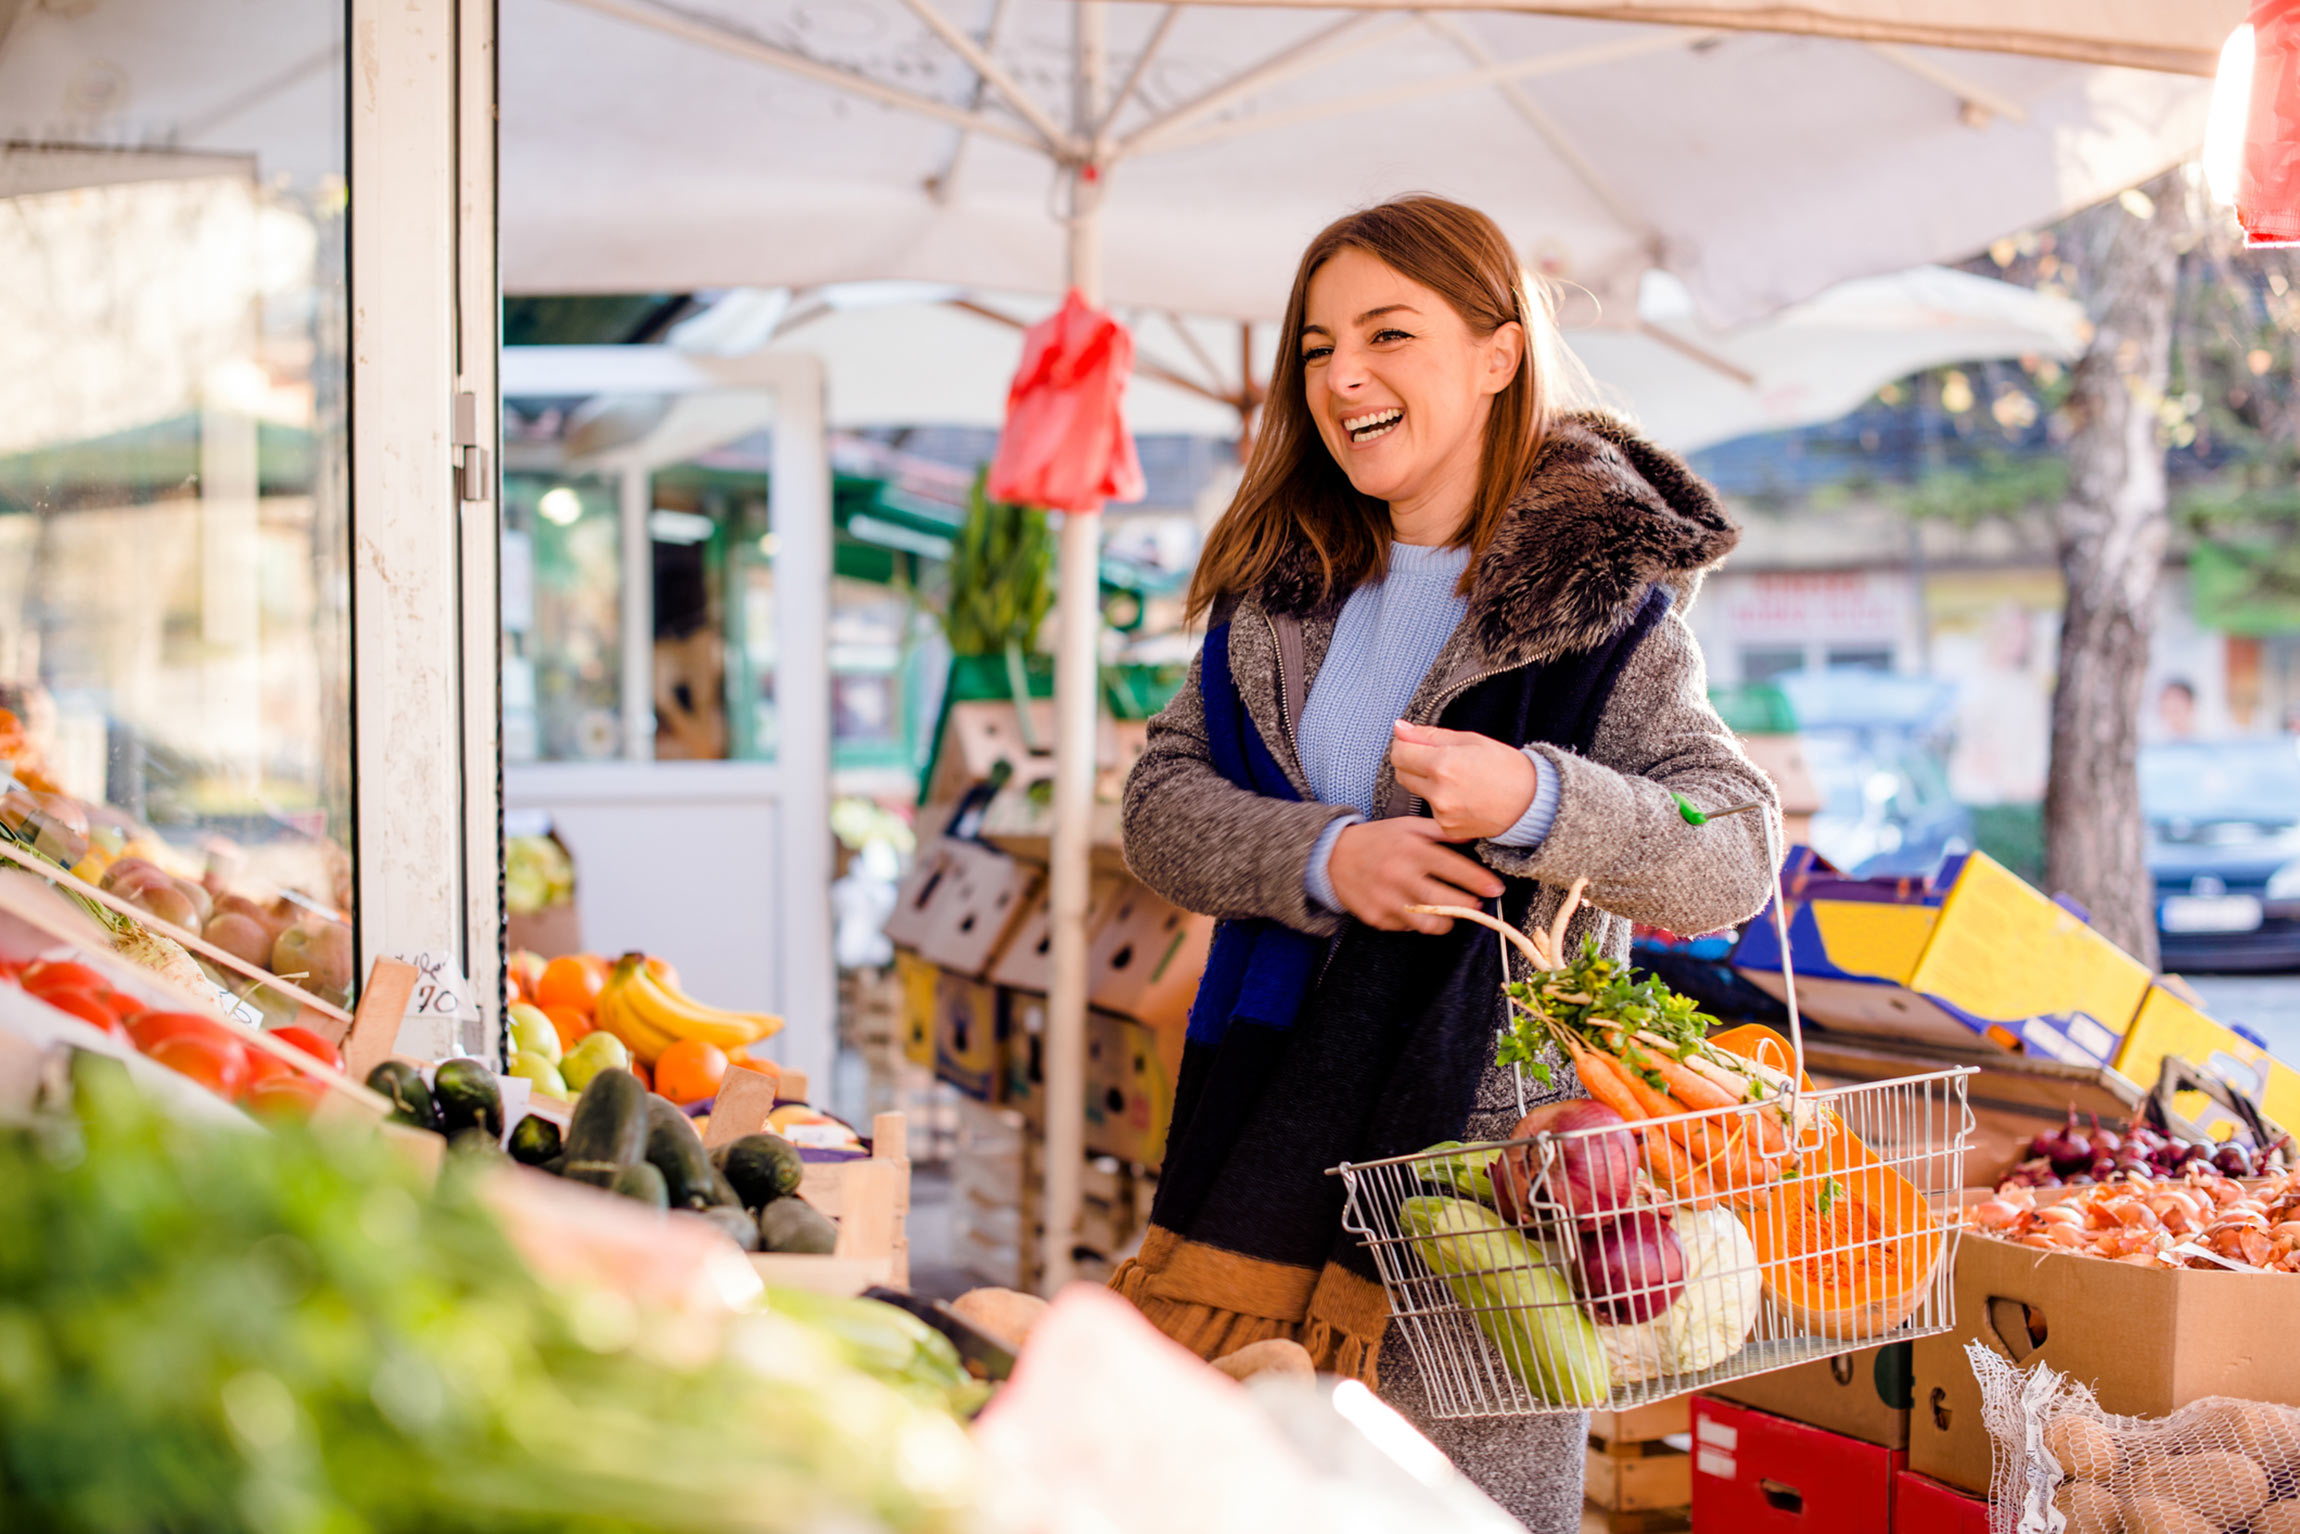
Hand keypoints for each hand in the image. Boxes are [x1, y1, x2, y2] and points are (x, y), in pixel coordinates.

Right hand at [1326, 817, 1504, 933]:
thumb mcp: (1407, 826)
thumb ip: (1440, 831)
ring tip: (1450, 912)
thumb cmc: (1377, 840)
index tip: (1495, 888)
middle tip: (1476, 904)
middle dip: (1468, 905)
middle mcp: (1400, 876)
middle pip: (1446, 901)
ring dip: (1446, 920)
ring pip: (1429, 923)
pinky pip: (1407, 928)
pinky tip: (1416, 909)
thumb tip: (1473, 836)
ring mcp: (1387, 900)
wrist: (1331, 857)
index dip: (1479, 881)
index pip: (1454, 868)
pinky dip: (1416, 922)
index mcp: (1412, 851)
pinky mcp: (1377, 917)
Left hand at [1389, 721, 1538, 840]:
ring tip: (1458, 779)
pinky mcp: (1448, 828)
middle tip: (1438, 759)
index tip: (1416, 743)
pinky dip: (1442, 802)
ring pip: (1417, 792)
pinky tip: (1464, 797)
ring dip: (1428, 783)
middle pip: (1402, 774)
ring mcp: (1442, 814)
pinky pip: (1432, 810)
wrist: (1533, 803)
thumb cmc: (1506, 767)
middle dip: (1413, 764)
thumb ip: (1430, 735)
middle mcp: (1439, 792)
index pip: (1399, 753)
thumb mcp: (1471, 741)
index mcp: (1443, 764)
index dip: (1405, 745)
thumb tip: (1400, 727)